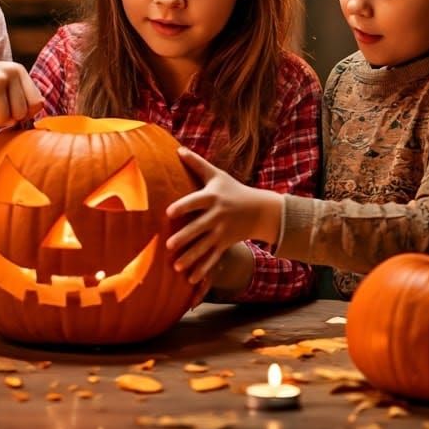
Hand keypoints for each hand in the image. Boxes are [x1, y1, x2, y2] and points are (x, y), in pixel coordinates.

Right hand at [0, 58, 43, 127]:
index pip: (37, 103)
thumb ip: (18, 96)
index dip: (23, 113)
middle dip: (5, 119)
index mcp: (18, 70)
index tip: (7, 110)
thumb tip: (34, 113)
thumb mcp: (0, 83)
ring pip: (4, 119)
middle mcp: (10, 73)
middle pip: (21, 114)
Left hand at [166, 147, 282, 283]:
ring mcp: (222, 232)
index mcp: (212, 197)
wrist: (260, 210)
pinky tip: (191, 279)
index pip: (195, 201)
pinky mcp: (226, 244)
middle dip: (185, 237)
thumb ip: (197, 164)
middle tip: (169, 245)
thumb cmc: (232, 189)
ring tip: (176, 266)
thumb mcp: (216, 175)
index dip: (182, 206)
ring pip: (204, 247)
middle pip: (198, 227)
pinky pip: (213, 258)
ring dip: (191, 258)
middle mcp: (217, 215)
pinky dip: (203, 269)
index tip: (168, 212)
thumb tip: (178, 149)